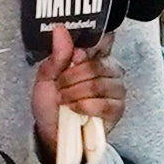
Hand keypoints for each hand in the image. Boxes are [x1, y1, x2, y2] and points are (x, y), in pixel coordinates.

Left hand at [30, 26, 124, 160]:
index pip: (103, 40)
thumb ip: (57, 55)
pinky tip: (75, 110)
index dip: (88, 48)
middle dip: (71, 77)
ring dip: (75, 94)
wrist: (53, 134)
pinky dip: (83, 107)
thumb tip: (61, 29)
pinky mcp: (117, 109)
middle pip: (97, 64)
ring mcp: (116, 90)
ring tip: (65, 100)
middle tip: (60, 86)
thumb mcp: (46, 77)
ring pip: (98, 84)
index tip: (73, 57)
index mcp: (93, 56)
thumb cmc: (51, 104)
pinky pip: (102, 104)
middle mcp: (109, 70)